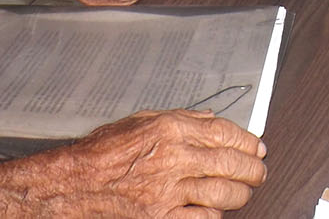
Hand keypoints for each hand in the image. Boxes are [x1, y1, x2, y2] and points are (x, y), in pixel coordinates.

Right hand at [60, 109, 266, 212]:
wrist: (69, 188)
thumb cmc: (98, 155)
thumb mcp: (138, 122)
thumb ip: (178, 119)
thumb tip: (210, 118)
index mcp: (170, 129)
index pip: (225, 133)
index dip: (248, 141)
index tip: (257, 147)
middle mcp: (174, 158)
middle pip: (231, 164)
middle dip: (252, 169)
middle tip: (259, 172)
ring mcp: (169, 193)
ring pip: (224, 194)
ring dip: (240, 194)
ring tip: (244, 192)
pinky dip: (214, 215)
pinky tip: (214, 211)